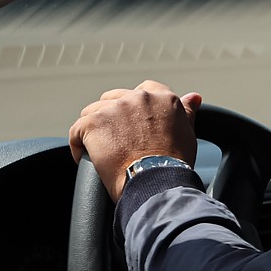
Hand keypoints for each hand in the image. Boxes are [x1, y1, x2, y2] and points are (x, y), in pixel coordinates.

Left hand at [69, 80, 201, 200]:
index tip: (134, 125)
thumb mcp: (186, 132)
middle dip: (112, 117)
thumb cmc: (174, 163)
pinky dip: (78, 145)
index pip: (143, 90)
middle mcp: (138, 97)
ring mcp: (114, 108)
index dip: (135, 108)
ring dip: (95, 130)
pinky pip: (76, 131)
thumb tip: (193, 97)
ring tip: (99, 151)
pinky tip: (85, 158)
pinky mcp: (93, 123)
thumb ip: (187, 111)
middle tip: (116, 141)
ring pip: (92, 112)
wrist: (156, 180)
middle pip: (114, 98)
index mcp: (162, 97)